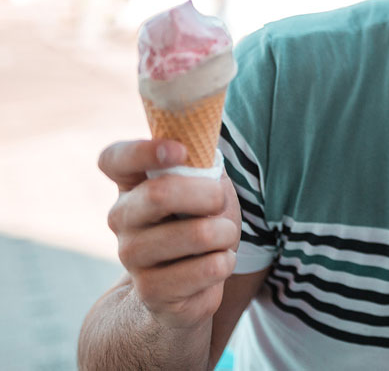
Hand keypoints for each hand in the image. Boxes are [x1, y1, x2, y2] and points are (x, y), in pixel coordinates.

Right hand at [99, 139, 241, 328]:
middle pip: (160, 194)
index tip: (179, 151)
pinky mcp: (152, 291)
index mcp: (131, 185)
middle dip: (209, 196)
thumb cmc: (200, 222)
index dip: (143, 151)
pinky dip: (226, 262)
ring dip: (226, 233)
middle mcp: (121, 219)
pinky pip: (208, 268)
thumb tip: (206, 143)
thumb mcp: (204, 186)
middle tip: (220, 203)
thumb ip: (201, 164)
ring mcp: (131, 257)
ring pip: (197, 234)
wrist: (189, 285)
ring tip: (222, 238)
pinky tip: (216, 264)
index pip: (114, 159)